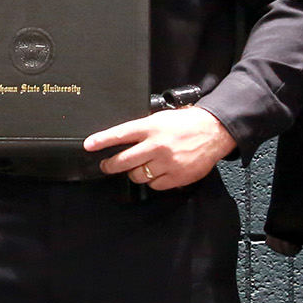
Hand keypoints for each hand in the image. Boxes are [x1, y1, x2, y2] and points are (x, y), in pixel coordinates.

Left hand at [84, 106, 235, 189]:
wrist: (214, 131)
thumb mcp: (162, 118)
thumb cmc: (188, 122)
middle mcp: (157, 145)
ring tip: (139, 167)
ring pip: (138, 175)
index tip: (88, 145)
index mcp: (151, 127)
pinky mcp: (177, 176)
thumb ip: (144, 129)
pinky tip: (157, 172)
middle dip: (110, 165)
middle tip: (106, 166)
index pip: (120, 134)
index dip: (101, 141)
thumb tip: (124, 139)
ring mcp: (167, 162)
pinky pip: (155, 184)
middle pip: (124, 161)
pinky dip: (153, 181)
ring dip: (135, 173)